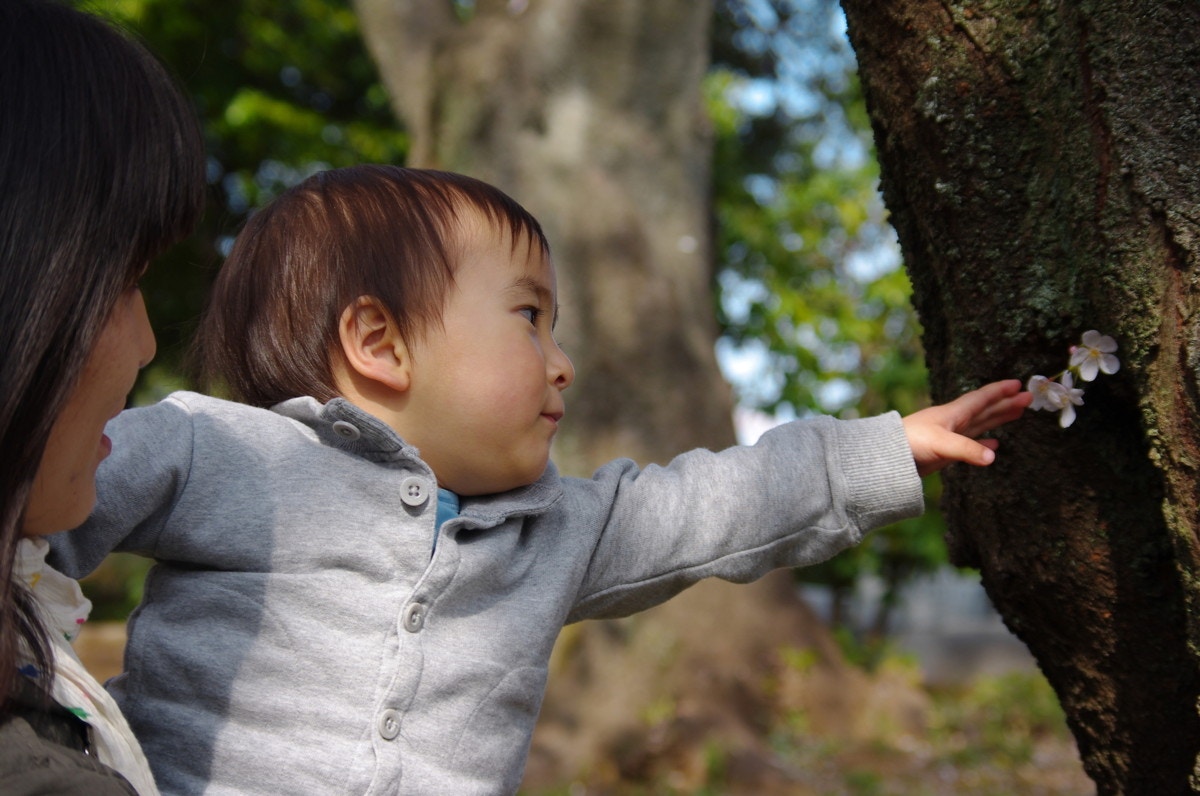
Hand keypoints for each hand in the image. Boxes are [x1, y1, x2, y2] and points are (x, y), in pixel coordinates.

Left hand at [902, 379, 1031, 476]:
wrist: (886, 457)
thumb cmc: (910, 443)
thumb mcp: (940, 444)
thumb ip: (966, 450)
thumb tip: (993, 456)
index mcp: (953, 413)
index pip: (981, 398)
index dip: (999, 391)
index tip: (1019, 383)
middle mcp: (954, 421)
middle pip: (986, 410)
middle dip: (1006, 403)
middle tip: (1029, 398)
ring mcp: (950, 436)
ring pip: (980, 424)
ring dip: (999, 419)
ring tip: (1017, 413)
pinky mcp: (945, 451)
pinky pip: (971, 444)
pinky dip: (984, 443)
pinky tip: (994, 445)